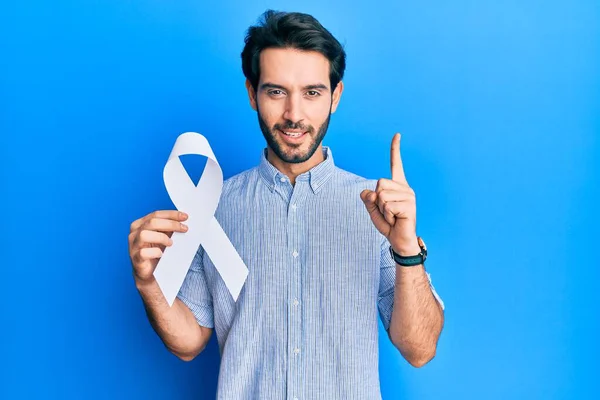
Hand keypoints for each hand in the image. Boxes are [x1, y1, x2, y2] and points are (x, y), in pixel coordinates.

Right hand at [128, 210, 188, 284]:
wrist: (150, 272)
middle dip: (171, 224)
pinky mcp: (135, 259)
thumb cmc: (157, 251)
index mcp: (140, 224)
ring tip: (171, 243)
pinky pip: (143, 253)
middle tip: (184, 229)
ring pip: (144, 235)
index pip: (156, 214)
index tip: (185, 217)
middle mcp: (134, 233)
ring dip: (161, 237)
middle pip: (152, 222)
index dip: (171, 215)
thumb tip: (184, 220)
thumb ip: (169, 227)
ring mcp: (133, 246)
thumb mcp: (163, 236)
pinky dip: (154, 252)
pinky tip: (161, 254)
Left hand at [360, 133, 418, 254]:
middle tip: (388, 212)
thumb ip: (368, 199)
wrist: (400, 240)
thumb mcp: (373, 209)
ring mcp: (409, 196)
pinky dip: (386, 215)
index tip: (397, 134)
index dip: (395, 149)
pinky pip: (386, 205)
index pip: (396, 164)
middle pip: (379, 183)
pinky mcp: (409, 205)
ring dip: (382, 209)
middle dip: (377, 200)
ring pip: (381, 195)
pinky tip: (396, 219)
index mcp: (397, 185)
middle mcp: (405, 188)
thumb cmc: (388, 224)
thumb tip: (369, 192)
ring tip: (392, 216)